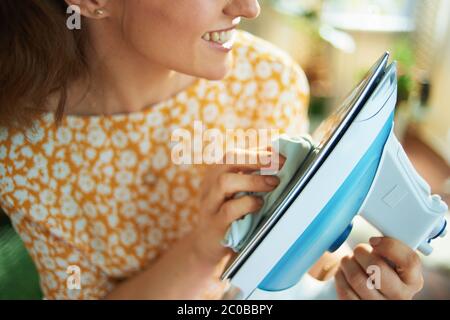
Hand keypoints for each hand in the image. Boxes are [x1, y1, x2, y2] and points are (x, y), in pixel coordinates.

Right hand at [190, 148, 284, 264]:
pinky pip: (228, 210)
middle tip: (279, 165)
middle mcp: (210, 184)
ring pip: (225, 182)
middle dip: (256, 159)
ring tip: (273, 184)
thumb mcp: (237, 194)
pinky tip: (259, 204)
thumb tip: (279, 161)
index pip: (235, 154)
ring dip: (253, 181)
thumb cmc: (230, 216)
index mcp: (216, 173)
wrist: (207, 247)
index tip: (281, 157)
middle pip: (228, 159)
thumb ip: (252, 178)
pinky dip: (247, 204)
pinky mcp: (214, 224)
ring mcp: (210, 204)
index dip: (259, 152)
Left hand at [335, 237, 423, 299]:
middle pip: (377, 268)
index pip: (409, 260)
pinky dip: (340, 277)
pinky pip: (346, 291)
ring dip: (347, 263)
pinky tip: (343, 272)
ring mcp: (381, 304)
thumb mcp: (394, 261)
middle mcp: (400, 296)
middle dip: (362, 252)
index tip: (374, 240)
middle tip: (358, 250)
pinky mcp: (360, 308)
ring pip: (358, 279)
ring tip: (348, 260)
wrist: (372, 292)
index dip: (389, 246)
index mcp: (413, 280)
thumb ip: (391, 249)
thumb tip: (375, 237)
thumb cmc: (382, 271)